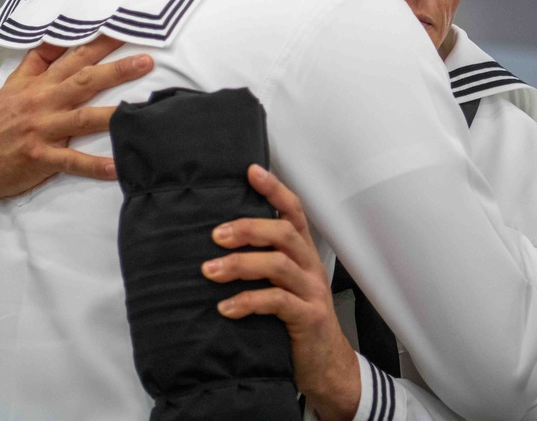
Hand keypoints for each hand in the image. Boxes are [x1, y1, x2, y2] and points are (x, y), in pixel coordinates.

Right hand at [0, 36, 153, 218]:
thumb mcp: (14, 86)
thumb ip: (38, 61)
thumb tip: (56, 35)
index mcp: (39, 84)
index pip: (74, 56)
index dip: (100, 41)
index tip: (126, 26)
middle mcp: (43, 102)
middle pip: (84, 81)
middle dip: (117, 70)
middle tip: (147, 61)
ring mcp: (42, 130)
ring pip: (82, 118)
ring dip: (113, 114)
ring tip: (141, 111)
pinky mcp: (40, 158)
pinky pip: (71, 162)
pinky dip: (94, 165)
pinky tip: (117, 167)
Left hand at [202, 165, 360, 420]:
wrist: (325, 365)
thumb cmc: (295, 322)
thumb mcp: (281, 286)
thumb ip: (260, 263)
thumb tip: (213, 244)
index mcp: (303, 254)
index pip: (293, 212)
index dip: (274, 189)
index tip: (251, 171)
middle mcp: (309, 267)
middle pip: (283, 233)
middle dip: (248, 228)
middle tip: (216, 235)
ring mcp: (311, 291)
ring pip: (278, 264)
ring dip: (240, 264)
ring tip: (211, 271)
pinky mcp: (308, 317)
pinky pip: (278, 302)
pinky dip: (249, 301)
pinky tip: (226, 307)